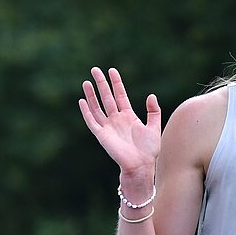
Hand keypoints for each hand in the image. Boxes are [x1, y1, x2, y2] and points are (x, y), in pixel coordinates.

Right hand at [79, 67, 161, 182]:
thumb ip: (153, 111)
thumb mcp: (154, 127)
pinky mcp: (102, 135)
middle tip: (95, 69)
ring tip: (86, 82)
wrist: (141, 165)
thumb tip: (151, 95)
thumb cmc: (149, 150)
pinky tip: (82, 101)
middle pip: (106, 97)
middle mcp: (116, 119)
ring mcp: (108, 127)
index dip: (116, 83)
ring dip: (91, 95)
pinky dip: (86, 112)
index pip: (120, 95)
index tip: (112, 70)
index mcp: (128, 116)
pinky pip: (92, 121)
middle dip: (101, 83)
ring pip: (97, 107)